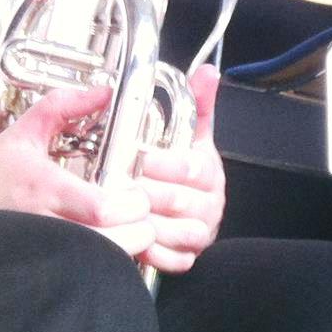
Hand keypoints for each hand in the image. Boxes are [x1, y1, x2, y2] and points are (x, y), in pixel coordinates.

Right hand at [0, 83, 154, 256]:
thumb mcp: (24, 132)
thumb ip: (63, 107)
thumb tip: (104, 91)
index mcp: (44, 189)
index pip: (101, 208)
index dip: (131, 205)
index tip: (139, 195)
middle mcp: (46, 226)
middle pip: (113, 242)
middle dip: (141, 231)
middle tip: (143, 216)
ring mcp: (47, 252)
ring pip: (106, 263)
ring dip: (131, 250)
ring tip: (133, 231)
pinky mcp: (49, 269)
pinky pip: (93, 274)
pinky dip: (113, 265)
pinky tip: (116, 247)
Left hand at [134, 66, 225, 274]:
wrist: (183, 204)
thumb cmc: (177, 167)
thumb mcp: (187, 132)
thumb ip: (196, 103)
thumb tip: (208, 71)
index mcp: (208, 170)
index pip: (191, 168)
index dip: (166, 165)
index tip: (141, 159)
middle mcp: (210, 202)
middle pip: (181, 201)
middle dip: (148, 196)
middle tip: (120, 189)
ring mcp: (202, 230)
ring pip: (181, 233)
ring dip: (151, 226)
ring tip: (123, 217)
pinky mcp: (190, 255)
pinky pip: (178, 260)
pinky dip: (158, 255)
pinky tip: (137, 245)